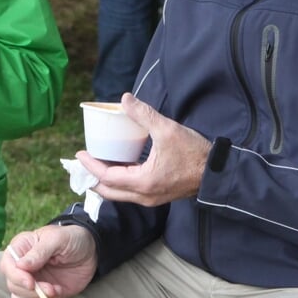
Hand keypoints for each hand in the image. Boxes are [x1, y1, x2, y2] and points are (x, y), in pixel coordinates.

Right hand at [1, 224, 98, 297]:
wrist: (91, 252)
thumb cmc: (72, 239)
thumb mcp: (58, 239)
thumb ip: (40, 251)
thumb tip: (21, 265)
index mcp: (21, 249)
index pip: (7, 267)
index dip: (17, 278)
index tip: (31, 283)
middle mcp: (22, 269)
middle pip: (13, 287)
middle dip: (33, 292)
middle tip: (52, 288)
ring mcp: (31, 283)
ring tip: (57, 291)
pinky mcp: (42, 296)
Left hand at [80, 94, 210, 207]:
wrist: (217, 173)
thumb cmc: (194, 153)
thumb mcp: (167, 130)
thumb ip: (144, 114)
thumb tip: (125, 99)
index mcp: (143, 182)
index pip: (107, 177)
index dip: (91, 165)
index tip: (80, 154)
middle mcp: (144, 195)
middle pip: (109, 192)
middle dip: (93, 178)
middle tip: (84, 164)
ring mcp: (152, 198)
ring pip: (120, 194)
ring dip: (106, 181)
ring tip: (97, 165)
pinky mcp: (158, 195)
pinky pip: (131, 192)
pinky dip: (120, 182)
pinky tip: (119, 168)